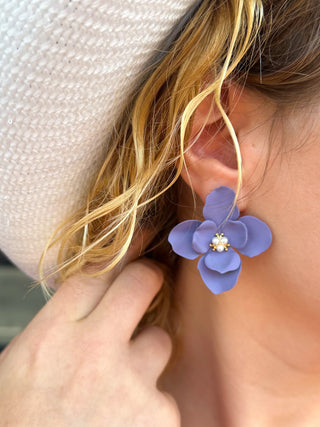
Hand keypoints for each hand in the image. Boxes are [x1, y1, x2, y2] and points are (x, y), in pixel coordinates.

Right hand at [0, 259, 179, 425]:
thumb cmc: (20, 423)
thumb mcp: (22, 366)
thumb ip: (61, 326)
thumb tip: (97, 295)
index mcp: (50, 337)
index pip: (96, 270)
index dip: (121, 251)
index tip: (137, 242)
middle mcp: (93, 353)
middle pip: (141, 283)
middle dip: (149, 277)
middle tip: (148, 283)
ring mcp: (131, 386)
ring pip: (160, 341)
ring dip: (146, 356)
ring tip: (118, 389)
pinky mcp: (159, 419)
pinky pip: (165, 394)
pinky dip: (150, 405)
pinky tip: (122, 424)